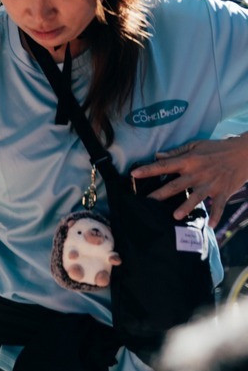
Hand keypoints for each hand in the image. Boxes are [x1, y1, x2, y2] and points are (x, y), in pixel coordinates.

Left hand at [132, 136, 247, 226]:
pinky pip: (219, 205)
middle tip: (147, 203)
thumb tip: (157, 155)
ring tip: (176, 216)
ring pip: (196, 196)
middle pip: (176, 185)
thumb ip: (176, 152)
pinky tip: (211, 225)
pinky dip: (216, 215)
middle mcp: (198, 173)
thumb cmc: (216, 149)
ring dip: (186, 206)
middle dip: (161, 194)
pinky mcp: (223, 191)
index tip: (134, 174)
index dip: (149, 169)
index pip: (165, 165)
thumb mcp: (196, 145)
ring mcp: (211, 183)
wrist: (244, 152)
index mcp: (189, 161)